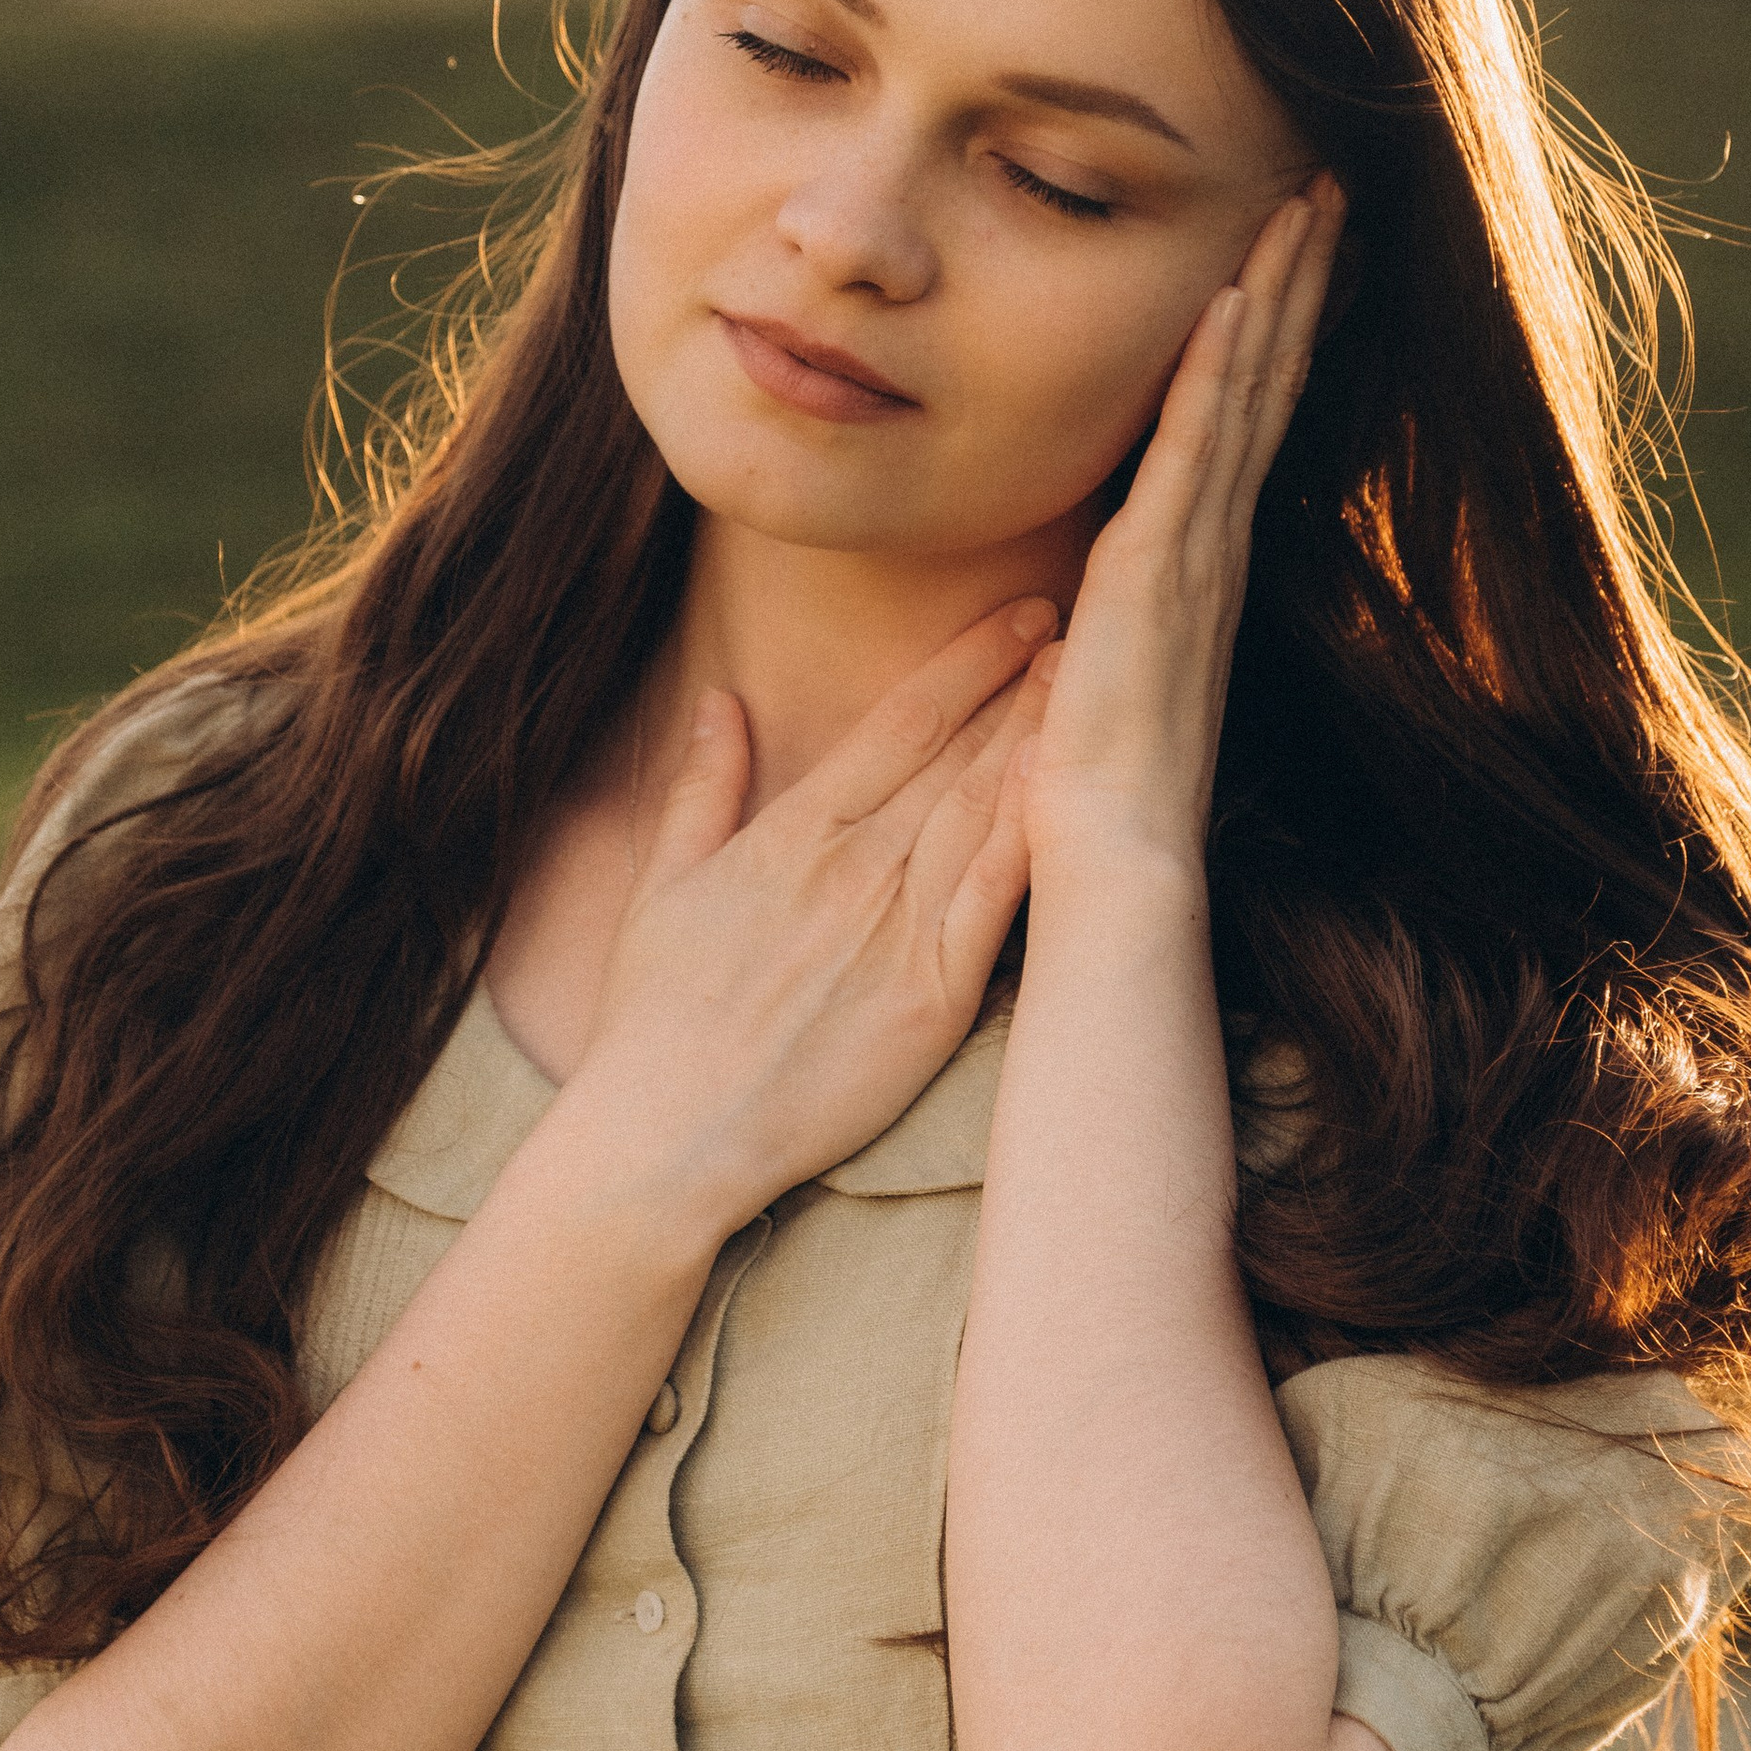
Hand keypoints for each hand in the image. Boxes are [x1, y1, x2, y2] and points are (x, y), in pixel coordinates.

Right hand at [552, 601, 1050, 1237]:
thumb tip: (720, 702)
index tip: (1017, 617)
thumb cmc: (655, 1019)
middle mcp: (854, 868)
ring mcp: (898, 932)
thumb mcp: (662, 884)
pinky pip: (996, 906)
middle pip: (958, 755)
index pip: (900, 722)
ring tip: (1095, 687)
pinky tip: (1074, 793)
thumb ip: (702, 788)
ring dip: (1041, 744)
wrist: (670, 1133)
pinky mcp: (933, 999)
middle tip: (1085, 624)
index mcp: (793, 833)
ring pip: (984, 814)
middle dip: (1024, 685)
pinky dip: (1033, 842)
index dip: (967, 662)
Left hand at [1019, 174, 1344, 888]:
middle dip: (1302, 280)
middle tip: (1332, 185)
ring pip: (1247, 394)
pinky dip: (1216, 372)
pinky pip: (1193, 450)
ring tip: (1306, 202)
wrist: (1112, 855)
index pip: (1248, 418)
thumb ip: (1112, 607)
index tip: (1299, 247)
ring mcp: (1195, 554)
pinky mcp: (1158, 571)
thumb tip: (1087, 583)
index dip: (1280, 329)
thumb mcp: (1104, 661)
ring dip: (1277, 294)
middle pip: (1271, 382)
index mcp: (1201, 562)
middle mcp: (1214, 545)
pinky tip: (1231, 300)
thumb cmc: (1097, 779)